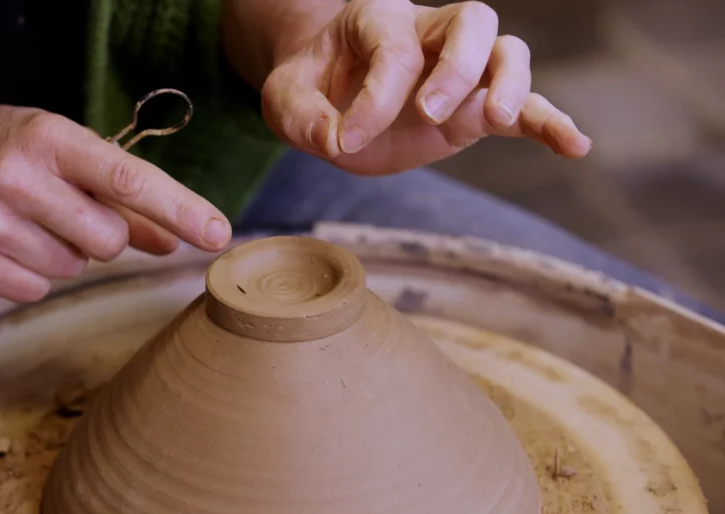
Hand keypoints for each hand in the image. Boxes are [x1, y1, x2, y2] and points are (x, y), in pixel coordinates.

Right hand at [0, 105, 231, 301]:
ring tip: (29, 222)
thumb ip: (118, 196)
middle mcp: (16, 177)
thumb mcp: (60, 151)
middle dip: (103, 235)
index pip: (127, 177)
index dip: (178, 208)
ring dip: (64, 253)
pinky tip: (8, 243)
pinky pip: (36, 290)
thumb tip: (172, 240)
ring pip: (72, 268)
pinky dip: (33, 274)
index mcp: (48, 138)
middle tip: (70, 213)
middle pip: (107, 239)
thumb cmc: (1, 149)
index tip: (217, 233)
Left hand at [260, 0, 591, 174]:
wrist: (326, 96)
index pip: (393, 51)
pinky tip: (574, 146)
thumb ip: (304, 117)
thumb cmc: (309, 87)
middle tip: (429, 114)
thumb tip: (341, 140)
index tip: (343, 142)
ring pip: (507, 53)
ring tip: (493, 120)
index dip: (373, 98)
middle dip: (458, 67)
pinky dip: (550, 124)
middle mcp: (429, 35)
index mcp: (380, 20)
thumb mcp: (285, 100)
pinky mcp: (474, 110)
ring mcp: (460, 72)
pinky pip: (525, 108)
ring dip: (507, 86)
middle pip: (473, 22)